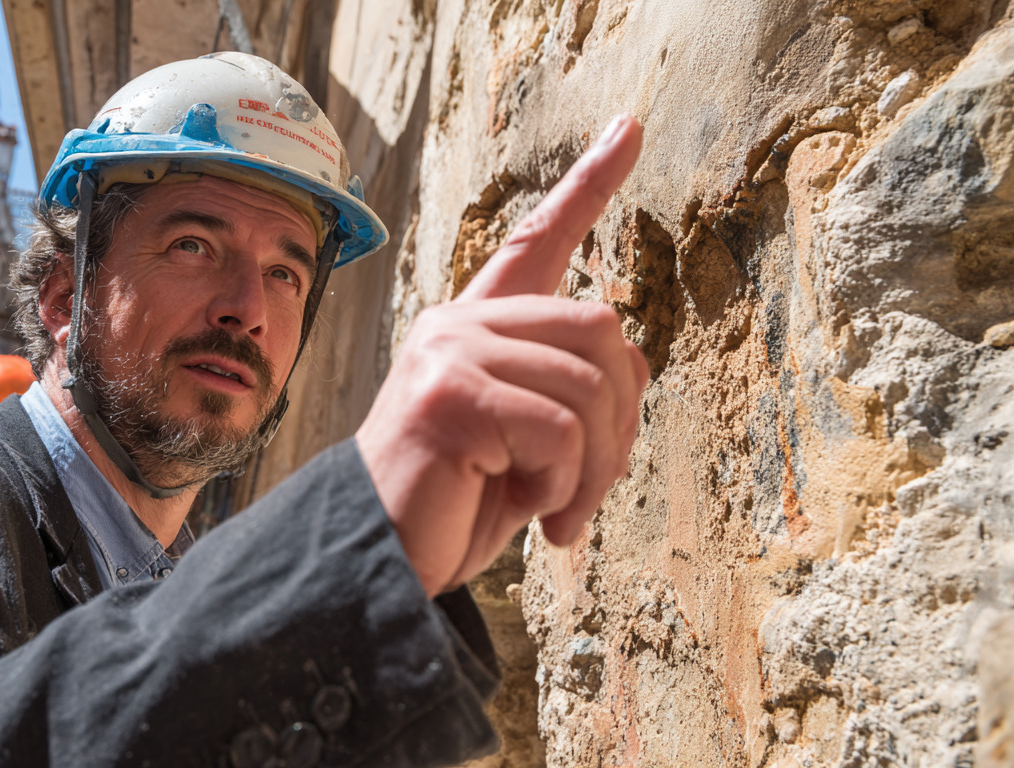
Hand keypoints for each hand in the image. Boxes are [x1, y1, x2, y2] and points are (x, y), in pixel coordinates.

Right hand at [356, 115, 648, 596]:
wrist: (382, 562)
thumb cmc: (453, 507)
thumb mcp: (526, 445)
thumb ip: (569, 390)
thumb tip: (631, 365)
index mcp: (475, 327)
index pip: (536, 240)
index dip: (589, 185)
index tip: (629, 129)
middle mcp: (458, 323)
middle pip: (604, 327)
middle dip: (621, 423)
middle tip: (588, 492)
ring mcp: (449, 353)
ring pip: (591, 386)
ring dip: (595, 470)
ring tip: (558, 515)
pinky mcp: (448, 396)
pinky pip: (559, 431)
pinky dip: (566, 488)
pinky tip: (533, 517)